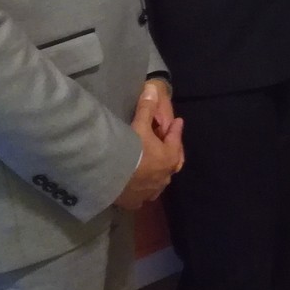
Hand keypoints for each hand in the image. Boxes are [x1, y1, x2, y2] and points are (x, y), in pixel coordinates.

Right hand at [113, 83, 184, 209]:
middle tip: (170, 145)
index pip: (176, 138)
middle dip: (172, 152)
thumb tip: (152, 88)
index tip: (178, 121)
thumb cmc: (130, 151)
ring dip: (159, 172)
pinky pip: (144, 194)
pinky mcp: (138, 200)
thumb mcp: (139, 126)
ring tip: (155, 166)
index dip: (176, 129)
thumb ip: (146, 108)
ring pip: (160, 180)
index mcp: (169, 157)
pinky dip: (144, 189)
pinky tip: (141, 187)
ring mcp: (152, 190)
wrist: (111, 178)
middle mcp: (165, 176)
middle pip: (172, 162)